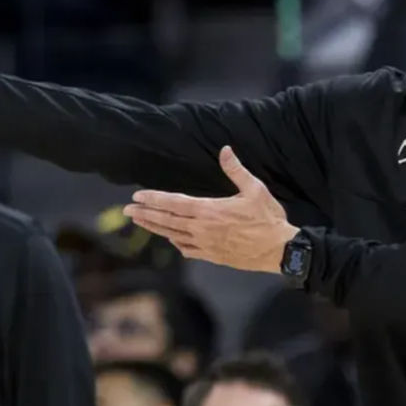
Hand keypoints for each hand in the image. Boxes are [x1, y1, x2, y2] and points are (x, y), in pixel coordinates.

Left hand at [123, 146, 298, 273]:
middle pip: (166, 220)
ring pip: (172, 235)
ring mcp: (205, 245)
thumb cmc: (268, 218)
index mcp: (209, 211)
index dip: (153, 199)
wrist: (279, 250)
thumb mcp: (255, 189)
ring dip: (154, 228)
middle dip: (145, 213)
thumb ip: (236, 170)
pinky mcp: (213, 256)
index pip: (173, 203)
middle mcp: (202, 229)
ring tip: (140, 221)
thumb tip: (225, 150)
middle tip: (127, 210)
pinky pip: (187, 250)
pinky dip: (175, 243)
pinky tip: (170, 239)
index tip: (137, 196)